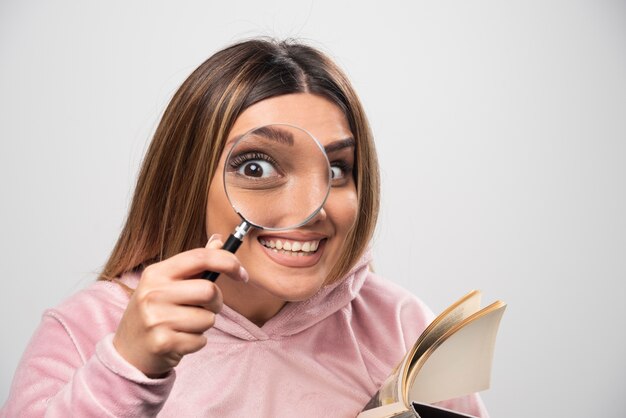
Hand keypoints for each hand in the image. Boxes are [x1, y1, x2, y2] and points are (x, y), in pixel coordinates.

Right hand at [112, 234, 247, 377]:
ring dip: (204, 325)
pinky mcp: (162, 343)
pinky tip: (179, 340)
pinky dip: (196, 342)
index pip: (200, 257)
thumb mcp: (167, 283)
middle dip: (216, 302)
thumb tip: (219, 240)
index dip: (228, 262)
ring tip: (184, 326)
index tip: (242, 273)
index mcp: (156, 273)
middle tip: (206, 308)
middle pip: (209, 290)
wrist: (128, 351)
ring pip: (208, 318)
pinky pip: (201, 340)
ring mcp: (156, 319)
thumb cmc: (155, 312)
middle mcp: (153, 293)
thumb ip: (195, 263)